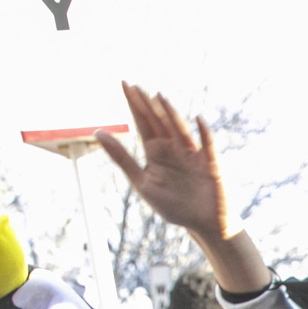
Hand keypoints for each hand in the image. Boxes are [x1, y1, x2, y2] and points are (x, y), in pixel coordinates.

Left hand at [97, 83, 230, 238]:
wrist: (203, 224)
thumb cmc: (174, 205)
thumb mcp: (142, 182)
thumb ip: (121, 158)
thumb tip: (97, 132)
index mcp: (155, 152)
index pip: (142, 123)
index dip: (134, 104)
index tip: (125, 84)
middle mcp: (173, 149)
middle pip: (159, 122)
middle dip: (147, 105)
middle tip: (135, 86)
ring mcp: (192, 155)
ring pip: (179, 130)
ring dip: (170, 114)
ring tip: (157, 97)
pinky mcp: (210, 164)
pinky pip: (207, 146)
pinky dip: (203, 133)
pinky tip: (197, 120)